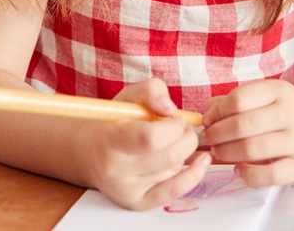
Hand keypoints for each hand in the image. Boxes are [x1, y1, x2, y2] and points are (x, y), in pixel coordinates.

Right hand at [77, 78, 209, 209]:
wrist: (91, 153)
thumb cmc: (113, 121)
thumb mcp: (128, 97)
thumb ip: (151, 91)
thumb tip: (170, 109)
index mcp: (110, 140)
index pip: (150, 139)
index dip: (173, 127)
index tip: (176, 118)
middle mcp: (116, 171)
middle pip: (169, 158)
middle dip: (187, 138)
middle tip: (184, 128)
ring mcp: (127, 191)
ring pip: (173, 171)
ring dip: (184, 153)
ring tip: (173, 142)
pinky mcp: (137, 203)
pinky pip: (173, 192)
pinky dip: (194, 176)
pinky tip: (202, 161)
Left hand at [203, 80, 293, 186]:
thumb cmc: (284, 114)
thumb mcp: (265, 98)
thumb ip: (233, 102)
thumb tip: (206, 115)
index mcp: (279, 90)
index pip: (239, 99)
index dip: (217, 112)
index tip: (208, 120)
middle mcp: (292, 112)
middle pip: (243, 125)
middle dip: (217, 134)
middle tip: (208, 139)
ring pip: (253, 149)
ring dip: (227, 153)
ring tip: (218, 152)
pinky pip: (269, 175)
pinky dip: (248, 175)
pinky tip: (239, 170)